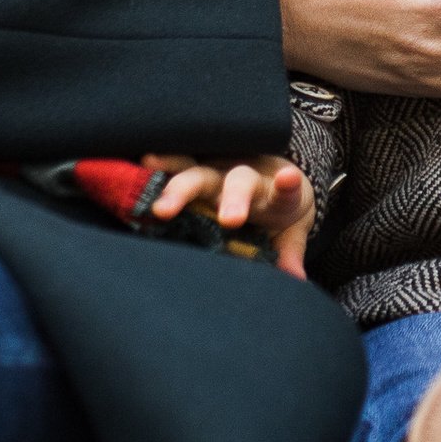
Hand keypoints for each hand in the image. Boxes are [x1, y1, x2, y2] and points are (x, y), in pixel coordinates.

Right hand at [141, 153, 315, 276]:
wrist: (268, 171)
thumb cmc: (277, 205)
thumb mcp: (291, 228)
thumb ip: (290, 251)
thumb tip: (294, 278)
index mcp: (273, 194)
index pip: (284, 191)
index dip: (287, 185)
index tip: (287, 178)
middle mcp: (243, 177)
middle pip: (239, 182)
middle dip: (233, 199)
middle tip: (230, 220)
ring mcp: (216, 171)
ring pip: (201, 174)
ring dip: (183, 188)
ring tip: (164, 204)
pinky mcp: (194, 168)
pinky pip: (178, 166)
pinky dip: (164, 165)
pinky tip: (146, 163)